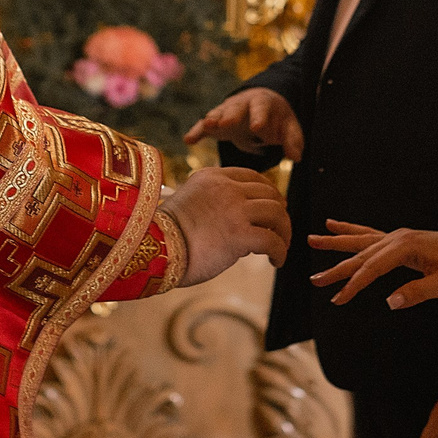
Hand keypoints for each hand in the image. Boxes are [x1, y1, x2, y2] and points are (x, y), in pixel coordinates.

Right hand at [170, 166, 291, 284]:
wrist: (153, 248)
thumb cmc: (166, 233)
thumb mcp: (190, 202)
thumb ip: (213, 202)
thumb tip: (238, 220)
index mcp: (213, 177)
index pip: (252, 176)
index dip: (268, 191)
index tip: (273, 206)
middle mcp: (227, 188)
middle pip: (269, 193)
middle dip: (280, 211)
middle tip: (280, 229)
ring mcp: (235, 209)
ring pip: (277, 213)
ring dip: (284, 231)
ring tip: (280, 246)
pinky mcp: (239, 234)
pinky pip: (273, 240)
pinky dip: (280, 251)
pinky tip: (277, 261)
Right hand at [185, 88, 303, 162]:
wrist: (260, 108)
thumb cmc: (277, 120)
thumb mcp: (288, 127)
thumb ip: (292, 140)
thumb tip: (296, 157)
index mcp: (262, 103)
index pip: (261, 107)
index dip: (259, 116)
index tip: (257, 127)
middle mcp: (242, 104)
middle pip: (236, 107)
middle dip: (230, 115)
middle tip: (224, 123)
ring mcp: (227, 112)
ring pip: (218, 113)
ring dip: (212, 119)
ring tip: (206, 126)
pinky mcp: (216, 123)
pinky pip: (204, 126)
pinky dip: (197, 132)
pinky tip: (189, 140)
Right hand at [309, 223, 437, 309]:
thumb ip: (418, 292)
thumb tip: (390, 302)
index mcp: (406, 248)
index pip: (372, 269)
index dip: (353, 285)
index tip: (337, 299)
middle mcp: (397, 238)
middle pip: (360, 255)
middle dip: (336, 268)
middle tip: (314, 280)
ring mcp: (396, 236)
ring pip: (359, 240)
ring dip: (335, 243)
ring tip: (311, 240)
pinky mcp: (398, 238)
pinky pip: (368, 234)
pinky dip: (350, 230)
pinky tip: (333, 224)